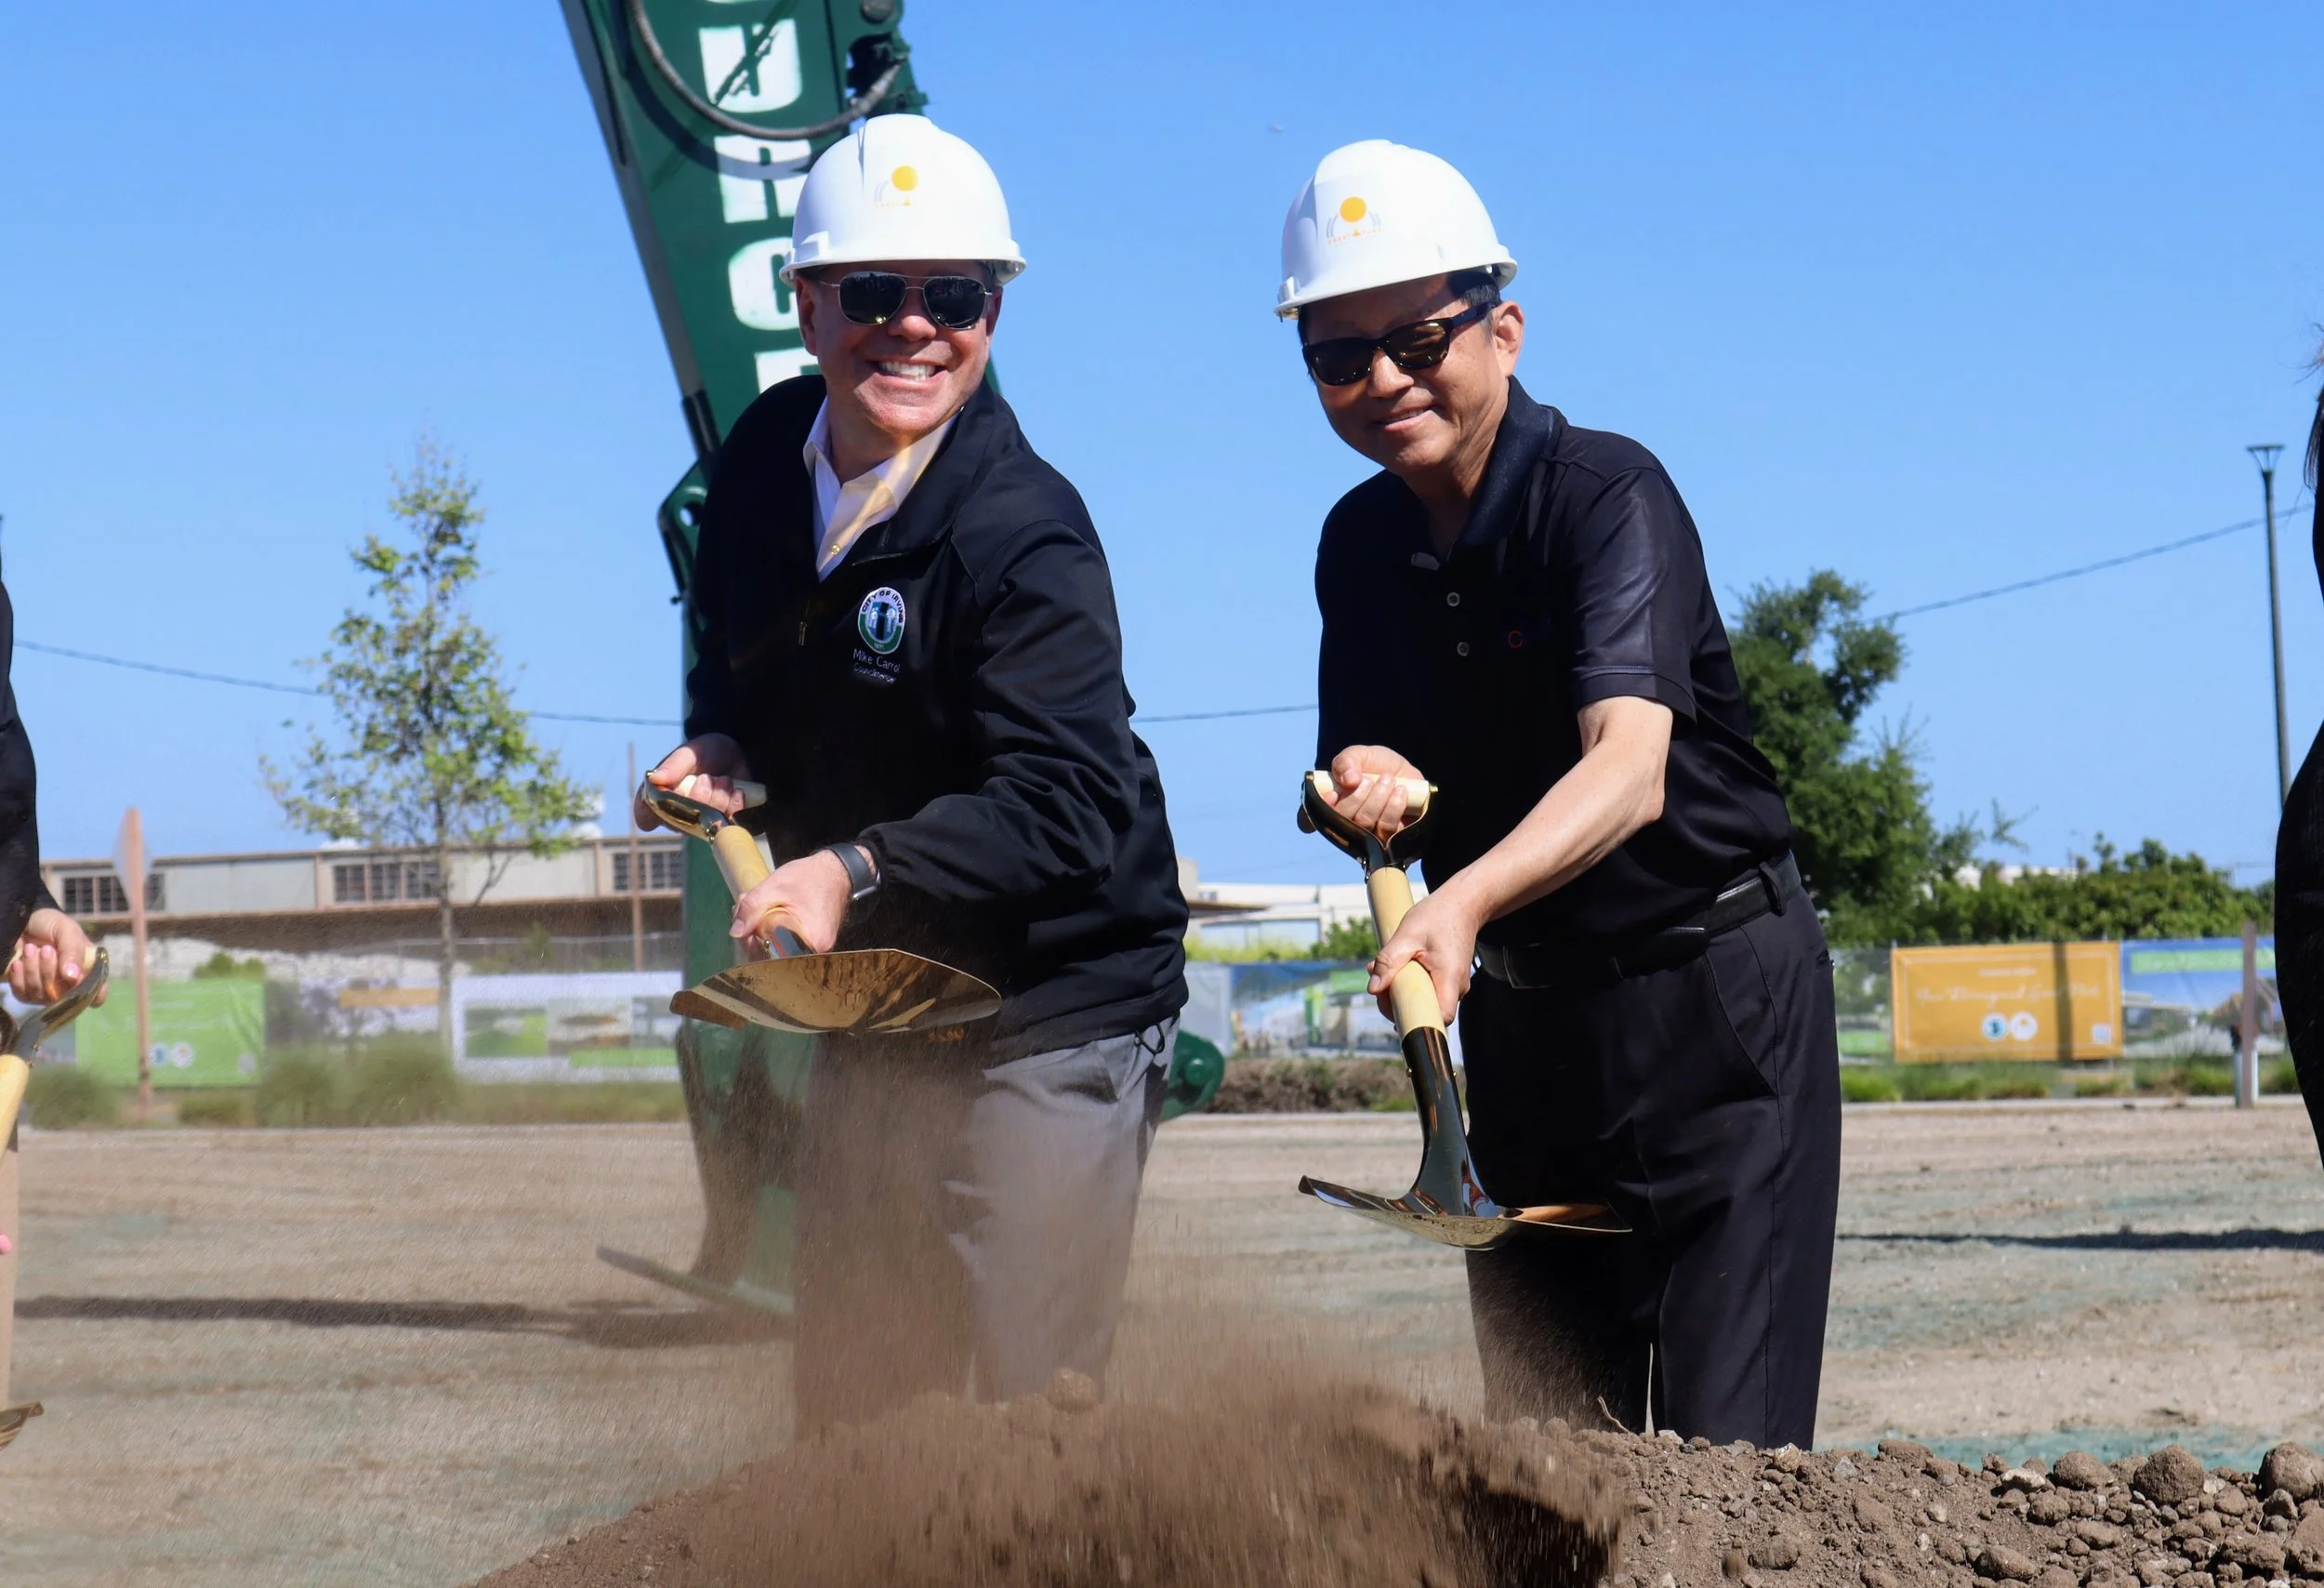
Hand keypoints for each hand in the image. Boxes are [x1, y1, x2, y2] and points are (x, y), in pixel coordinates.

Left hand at [8, 909, 101, 1006]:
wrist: (20, 922)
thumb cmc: (50, 925)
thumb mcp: (67, 930)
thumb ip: (73, 951)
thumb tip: (72, 977)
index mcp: (87, 969)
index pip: (97, 993)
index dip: (89, 993)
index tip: (75, 981)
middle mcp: (69, 984)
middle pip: (65, 996)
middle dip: (51, 971)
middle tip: (45, 949)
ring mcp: (47, 991)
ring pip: (42, 996)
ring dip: (33, 970)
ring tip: (30, 949)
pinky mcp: (27, 993)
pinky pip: (24, 995)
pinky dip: (19, 978)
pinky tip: (19, 963)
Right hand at [636, 735, 750, 829]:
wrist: (736, 757)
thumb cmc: (705, 754)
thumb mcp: (690, 753)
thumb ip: (674, 765)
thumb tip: (655, 779)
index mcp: (658, 797)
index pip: (645, 817)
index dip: (655, 810)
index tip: (675, 792)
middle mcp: (676, 815)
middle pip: (682, 820)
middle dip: (699, 796)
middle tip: (706, 777)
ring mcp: (698, 824)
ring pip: (706, 823)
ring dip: (719, 797)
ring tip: (723, 780)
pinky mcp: (721, 826)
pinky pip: (728, 825)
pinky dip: (734, 804)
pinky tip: (736, 791)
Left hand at [729, 849, 854, 957]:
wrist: (835, 870)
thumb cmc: (808, 877)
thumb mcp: (774, 887)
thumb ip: (752, 908)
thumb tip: (735, 933)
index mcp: (812, 942)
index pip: (773, 957)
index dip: (752, 944)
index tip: (743, 925)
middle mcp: (818, 952)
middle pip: (775, 955)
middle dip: (754, 935)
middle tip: (744, 911)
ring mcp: (818, 949)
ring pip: (779, 949)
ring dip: (761, 932)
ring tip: (754, 908)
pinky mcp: (814, 943)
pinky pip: (787, 943)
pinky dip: (773, 931)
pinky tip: (765, 914)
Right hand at [1322, 745, 1426, 840]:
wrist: (1407, 774)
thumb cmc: (1377, 766)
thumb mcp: (1359, 755)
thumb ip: (1347, 761)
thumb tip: (1348, 781)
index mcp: (1330, 804)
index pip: (1307, 820)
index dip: (1312, 814)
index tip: (1332, 793)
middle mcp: (1344, 824)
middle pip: (1340, 821)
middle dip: (1356, 797)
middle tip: (1370, 779)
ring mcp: (1366, 837)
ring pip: (1364, 824)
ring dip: (1377, 799)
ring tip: (1388, 780)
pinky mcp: (1389, 840)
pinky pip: (1386, 830)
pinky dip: (1394, 807)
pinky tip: (1401, 791)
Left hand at [1368, 884, 1482, 1023]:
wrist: (1462, 904)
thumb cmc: (1438, 916)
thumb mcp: (1407, 936)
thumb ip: (1388, 962)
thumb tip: (1373, 989)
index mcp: (1450, 978)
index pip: (1440, 1018)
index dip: (1417, 1022)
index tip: (1394, 1009)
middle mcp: (1457, 988)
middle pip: (1427, 1012)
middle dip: (1399, 1003)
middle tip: (1381, 985)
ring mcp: (1455, 986)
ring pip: (1426, 1001)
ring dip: (1403, 991)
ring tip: (1390, 970)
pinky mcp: (1449, 981)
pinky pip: (1428, 991)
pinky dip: (1411, 984)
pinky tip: (1401, 967)